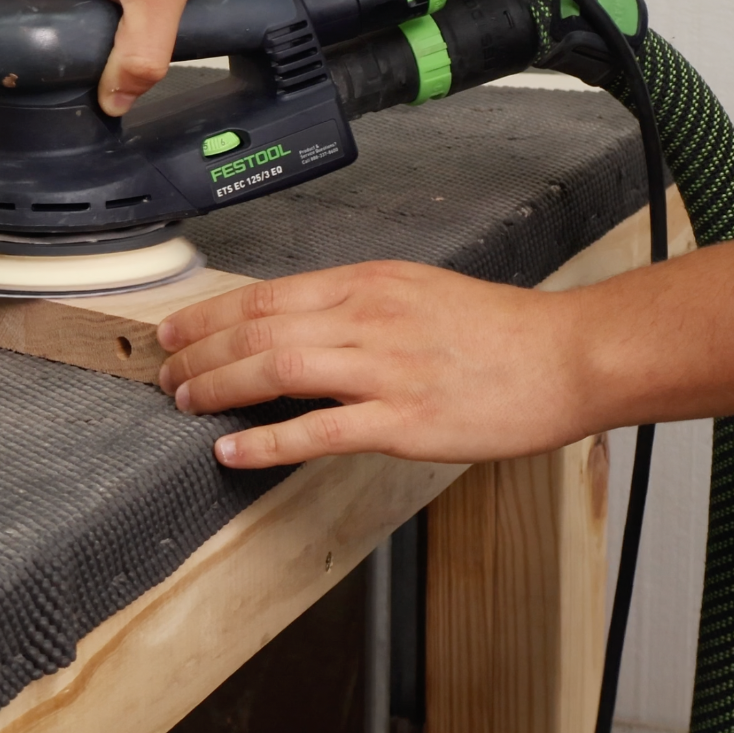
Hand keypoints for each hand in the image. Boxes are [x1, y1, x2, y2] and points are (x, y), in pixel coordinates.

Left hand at [155, 261, 592, 467]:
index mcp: (371, 283)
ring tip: (185, 402)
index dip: (210, 313)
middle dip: (200, 349)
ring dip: (219, 386)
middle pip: (259, 326)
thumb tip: (302, 324)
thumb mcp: (420, 293)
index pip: (267, 293)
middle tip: (165, 370)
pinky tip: (233, 449)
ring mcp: (385, 369)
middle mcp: (370, 317)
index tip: (177, 330)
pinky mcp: (404, 420)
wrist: (567, 356)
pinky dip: (267, 440)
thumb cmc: (502, 332)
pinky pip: (319, 430)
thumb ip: (361, 307)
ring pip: (277, 368)